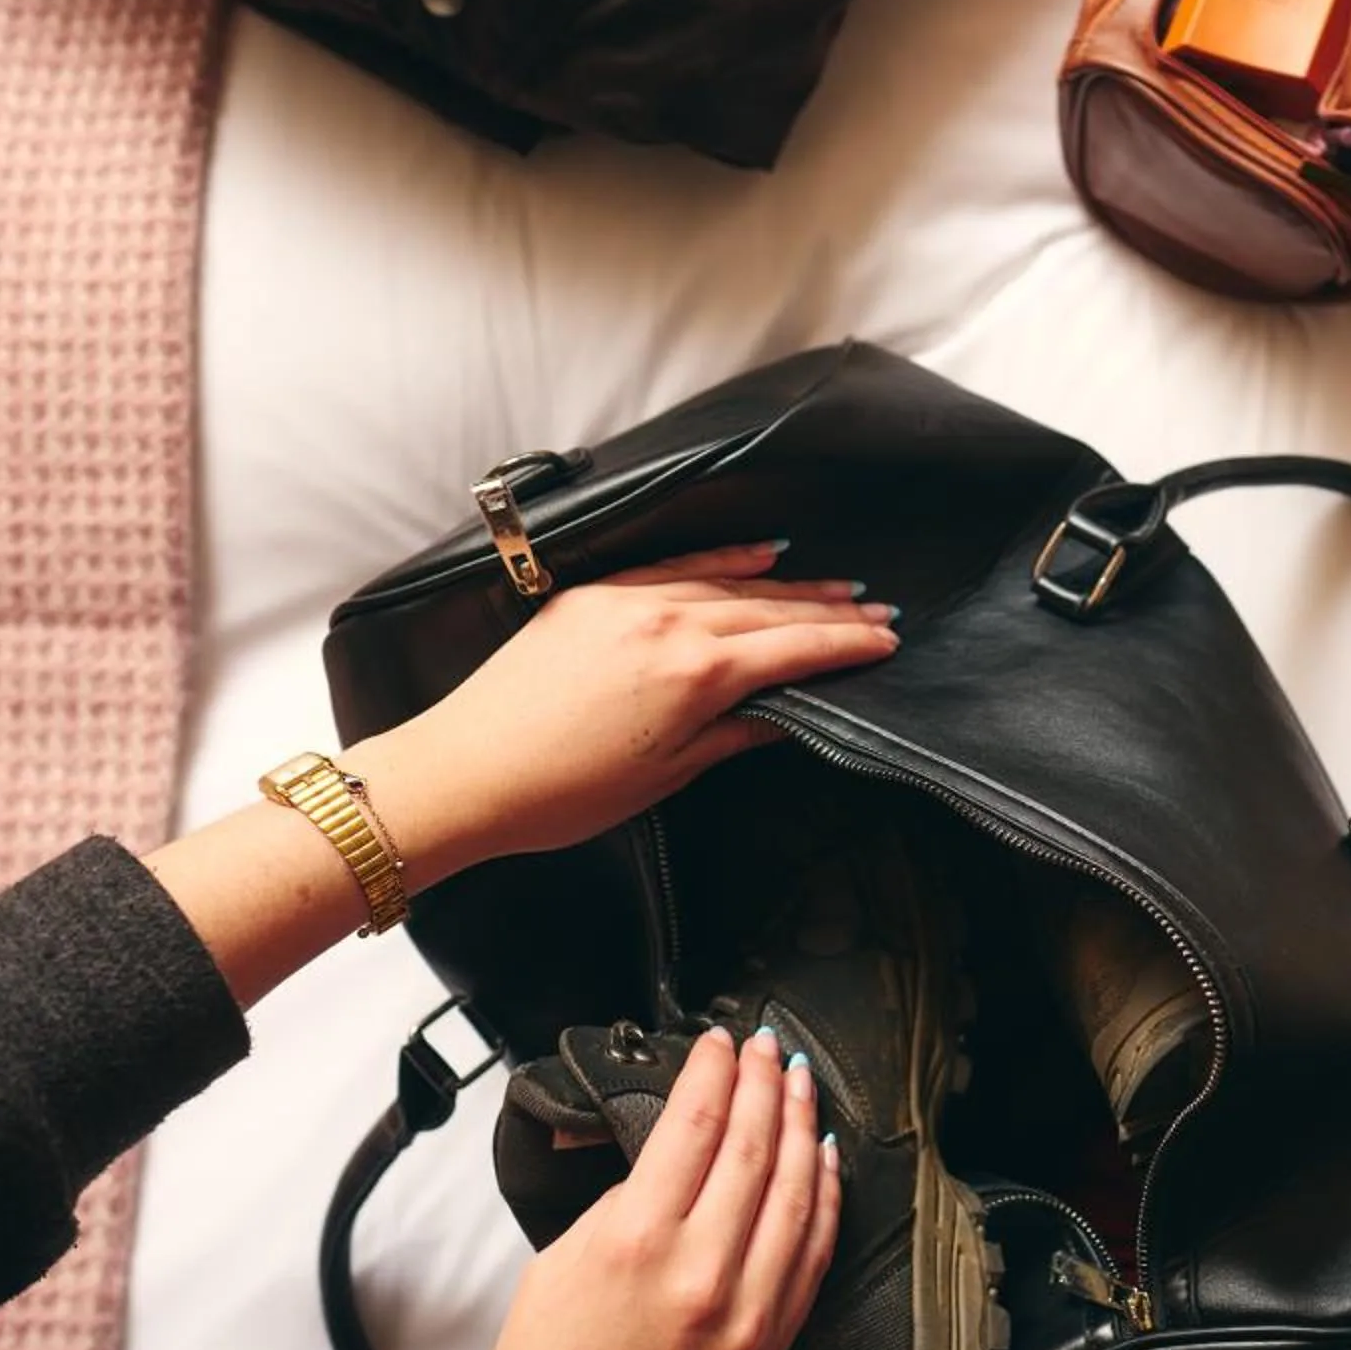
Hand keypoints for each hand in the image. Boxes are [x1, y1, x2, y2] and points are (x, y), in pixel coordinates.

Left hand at [352, 541, 896, 885]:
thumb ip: (733, 733)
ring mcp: (628, 601)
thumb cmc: (560, 793)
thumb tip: (784, 713)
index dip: (847, 645)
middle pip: (770, 610)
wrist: (465, 773)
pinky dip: (721, 561)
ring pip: (728, 583)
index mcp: (694, 674)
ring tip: (834, 584)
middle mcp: (668, 623)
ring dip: (787, 584)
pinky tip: (757, 556)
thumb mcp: (665, 775)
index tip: (885, 640)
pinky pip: (675, 566)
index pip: (794, 649)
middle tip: (877, 609)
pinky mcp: (592, 595)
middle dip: (830, 610)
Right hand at [438, 1026, 839, 1349]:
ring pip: (798, 1192)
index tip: (717, 1041)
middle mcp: (705, 1271)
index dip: (713, 1071)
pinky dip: (824, 1197)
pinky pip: (813, 1251)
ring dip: (801, 1127)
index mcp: (636, 1244)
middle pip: (755, 1146)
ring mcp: (750, 1311)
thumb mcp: (554, 1275)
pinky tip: (823, 1162)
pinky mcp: (772, 1345)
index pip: (695, 1124)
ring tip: (799, 1081)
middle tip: (765, 1042)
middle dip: (764, 1083)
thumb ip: (615, 1209)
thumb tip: (659, 1161)